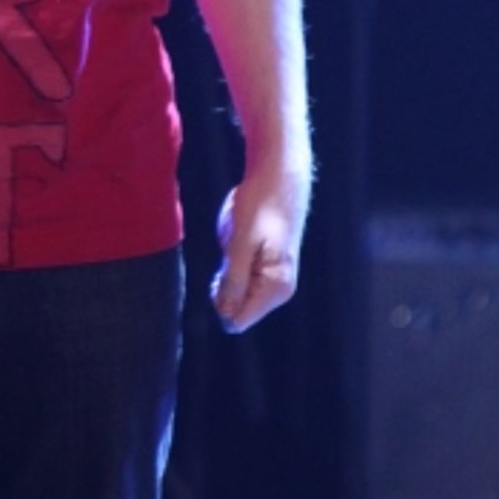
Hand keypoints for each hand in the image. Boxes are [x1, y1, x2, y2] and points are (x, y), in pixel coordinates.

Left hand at [211, 171, 308, 334]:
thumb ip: (233, 281)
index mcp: (275, 287)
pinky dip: (232, 264)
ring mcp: (274, 278)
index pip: (239, 320)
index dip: (220, 303)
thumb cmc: (260, 206)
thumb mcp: (240, 243)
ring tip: (238, 244)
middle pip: (238, 308)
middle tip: (229, 254)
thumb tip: (226, 316)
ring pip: (238, 293)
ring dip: (227, 273)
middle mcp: (278, 289)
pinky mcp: (268, 266)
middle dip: (223, 287)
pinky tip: (240, 241)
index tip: (219, 274)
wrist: (277, 179)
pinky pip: (242, 277)